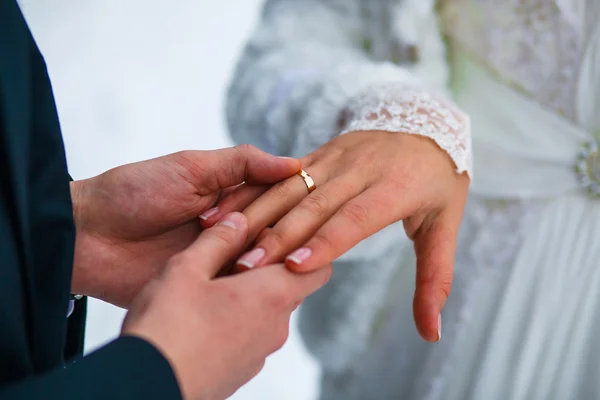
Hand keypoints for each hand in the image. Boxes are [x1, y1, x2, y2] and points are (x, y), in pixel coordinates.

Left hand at [70, 145, 300, 306]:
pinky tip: (267, 290)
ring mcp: (219, 259)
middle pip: (274, 232)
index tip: (310, 203)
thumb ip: (241, 164)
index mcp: (231, 197)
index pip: (277, 199)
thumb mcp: (191, 168)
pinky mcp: (205, 288)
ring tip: (282, 264)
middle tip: (289, 240)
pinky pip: (236, 291)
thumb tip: (295, 164)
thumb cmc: (134, 192)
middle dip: (281, 235)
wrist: (86, 236)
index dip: (291, 202)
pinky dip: (250, 289)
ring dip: (269, 262)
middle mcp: (232, 228)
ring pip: (261, 262)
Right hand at [122, 212, 331, 399]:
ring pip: (267, 313)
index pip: (318, 268)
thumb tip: (240, 220)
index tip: (278, 237)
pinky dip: (237, 321)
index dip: (304, 249)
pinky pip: (250, 336)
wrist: (146, 388)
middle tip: (234, 253)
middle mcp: (275, 327)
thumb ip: (218, 240)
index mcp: (272, 296)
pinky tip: (202, 316)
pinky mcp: (241, 371)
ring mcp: (260, 353)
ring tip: (211, 284)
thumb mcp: (186, 269)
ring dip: (249, 296)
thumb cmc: (167, 328)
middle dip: (268, 269)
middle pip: (289, 288)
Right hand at [201, 131, 468, 341]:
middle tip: (248, 266)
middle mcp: (359, 169)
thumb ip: (435, 278)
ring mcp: (335, 157)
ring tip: (227, 241)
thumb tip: (432, 333)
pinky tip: (225, 211)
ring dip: (258, 215)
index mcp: (394, 187)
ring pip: (290, 187)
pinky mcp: (318, 153)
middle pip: (315, 204)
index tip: (296, 267)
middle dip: (279, 235)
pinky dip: (251, 192)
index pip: (355, 218)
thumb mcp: (445, 225)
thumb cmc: (435, 182)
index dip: (326, 242)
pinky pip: (279, 174)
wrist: (424, 122)